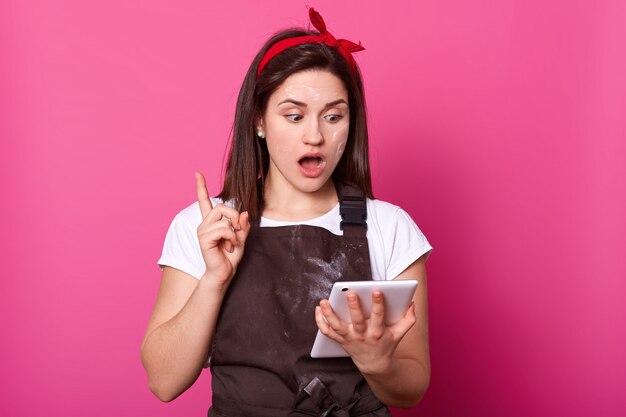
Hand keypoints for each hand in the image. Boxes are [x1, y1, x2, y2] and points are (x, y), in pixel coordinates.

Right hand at [195, 172, 250, 286]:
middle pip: (221, 207)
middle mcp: (205, 224)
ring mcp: (203, 230)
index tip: (198, 173)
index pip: (205, 201)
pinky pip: (224, 229)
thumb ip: (243, 225)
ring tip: (231, 244)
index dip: (201, 187)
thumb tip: (244, 212)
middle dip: (235, 217)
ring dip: (234, 233)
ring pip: (225, 220)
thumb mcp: (241, 238)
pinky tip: (228, 247)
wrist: (223, 273)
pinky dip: (232, 238)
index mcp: (212, 222)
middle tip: (237, 232)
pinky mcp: (204, 238)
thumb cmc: (230, 257)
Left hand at [315, 290, 415, 374]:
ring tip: (324, 301)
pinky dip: (320, 321)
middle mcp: (362, 335)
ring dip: (329, 314)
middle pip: (356, 321)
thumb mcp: (399, 334)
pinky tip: (318, 309)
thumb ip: (408, 320)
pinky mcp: (340, 340)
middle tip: (351, 293)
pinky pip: (327, 332)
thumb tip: (412, 304)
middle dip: (354, 307)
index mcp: (378, 332)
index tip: (377, 291)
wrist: (374, 364)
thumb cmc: (386, 344)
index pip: (378, 317)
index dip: (378, 304)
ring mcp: (349, 338)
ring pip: (336, 326)